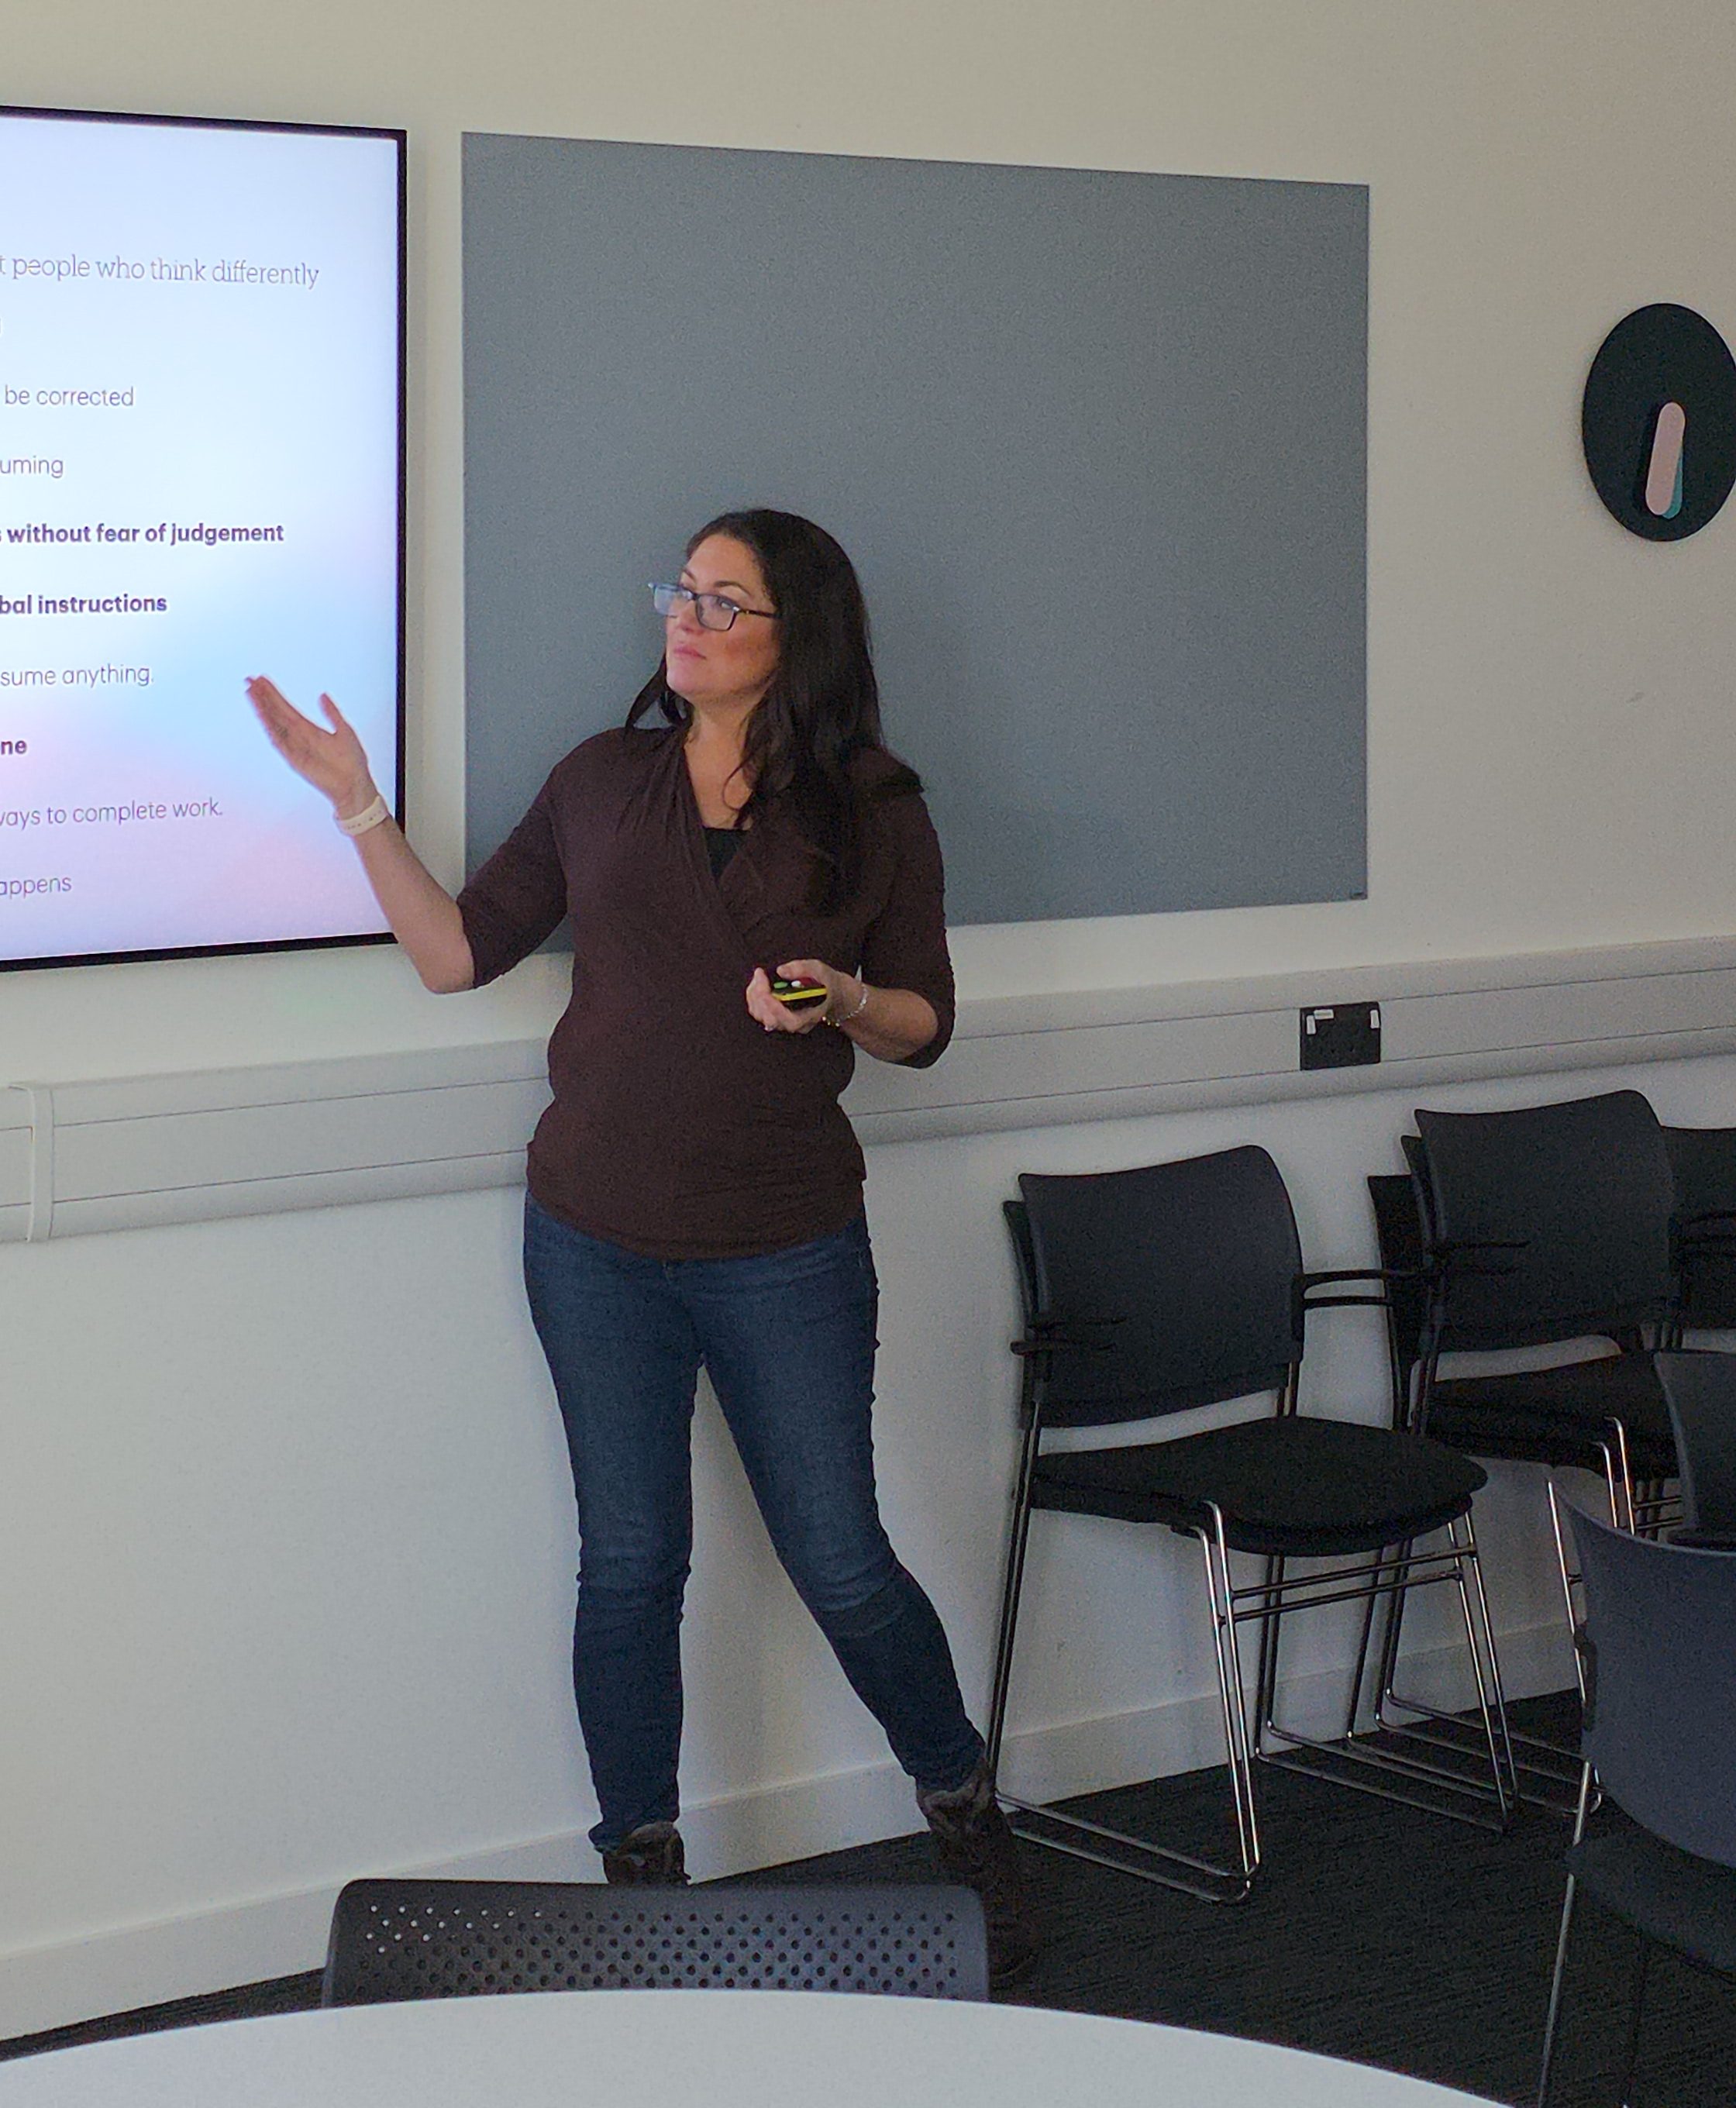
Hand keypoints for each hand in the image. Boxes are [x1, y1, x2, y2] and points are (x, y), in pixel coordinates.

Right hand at [246, 676, 375, 816]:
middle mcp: (299, 736)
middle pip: (275, 712)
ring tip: (251, 691)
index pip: (286, 707)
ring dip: (261, 708)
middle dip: (262, 697)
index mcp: (310, 729)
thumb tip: (323, 695)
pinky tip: (261, 713)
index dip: (274, 694)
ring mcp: (294, 747)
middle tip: (250, 680)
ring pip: (273, 723)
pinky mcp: (293, 758)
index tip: (263, 680)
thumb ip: (332, 713)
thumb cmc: (352, 762)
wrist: (354, 784)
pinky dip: (269, 726)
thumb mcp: (345, 730)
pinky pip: (278, 740)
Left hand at [745, 960, 857, 1034]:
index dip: (775, 1007)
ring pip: (762, 1016)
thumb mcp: (819, 970)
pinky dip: (754, 997)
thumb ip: (802, 968)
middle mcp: (796, 1023)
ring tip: (759, 977)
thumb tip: (781, 971)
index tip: (765, 989)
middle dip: (760, 997)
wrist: (832, 993)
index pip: (790, 1020)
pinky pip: (760, 1012)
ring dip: (755, 996)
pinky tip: (758, 983)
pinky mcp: (776, 1016)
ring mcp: (785, 1021)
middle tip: (760, 976)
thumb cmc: (826, 984)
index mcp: (809, 1015)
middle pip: (771, 1019)